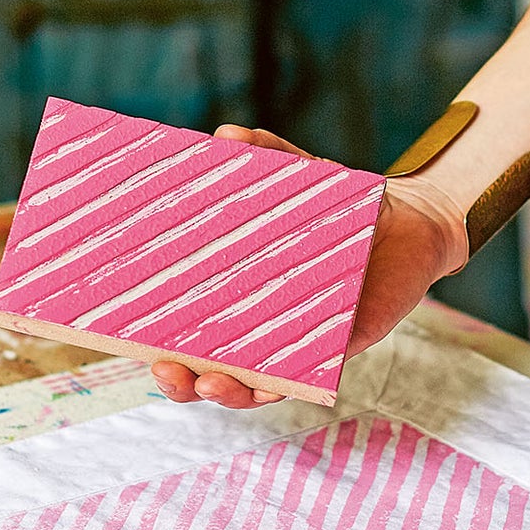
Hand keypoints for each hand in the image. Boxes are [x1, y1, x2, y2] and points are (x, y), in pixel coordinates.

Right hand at [152, 127, 466, 408]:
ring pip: (253, 386)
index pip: (183, 324)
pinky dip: (283, 385)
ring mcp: (298, 343)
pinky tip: (265, 384)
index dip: (150, 337)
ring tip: (209, 383)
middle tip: (163, 370)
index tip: (119, 335)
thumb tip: (228, 137)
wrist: (409, 223)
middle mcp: (261, 326)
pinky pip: (307, 379)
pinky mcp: (339, 350)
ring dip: (227, 393)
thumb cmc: (344, 205)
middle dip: (181, 379)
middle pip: (208, 367)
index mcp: (235, 291)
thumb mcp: (303, 178)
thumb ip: (270, 157)